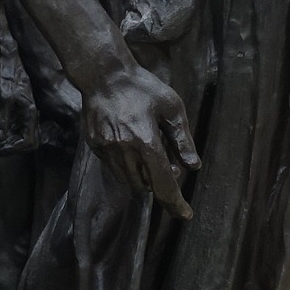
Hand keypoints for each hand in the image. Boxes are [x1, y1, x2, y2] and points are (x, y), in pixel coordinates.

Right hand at [82, 63, 198, 217]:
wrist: (103, 74)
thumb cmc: (142, 87)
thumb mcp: (172, 106)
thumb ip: (183, 139)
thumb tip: (193, 166)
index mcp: (146, 141)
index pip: (164, 184)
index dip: (176, 203)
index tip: (185, 215)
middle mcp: (124, 151)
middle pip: (145, 187)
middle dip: (159, 184)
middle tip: (170, 163)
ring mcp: (106, 150)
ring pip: (128, 181)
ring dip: (143, 177)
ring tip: (150, 152)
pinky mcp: (95, 147)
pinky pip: (115, 169)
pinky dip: (128, 167)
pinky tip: (132, 145)